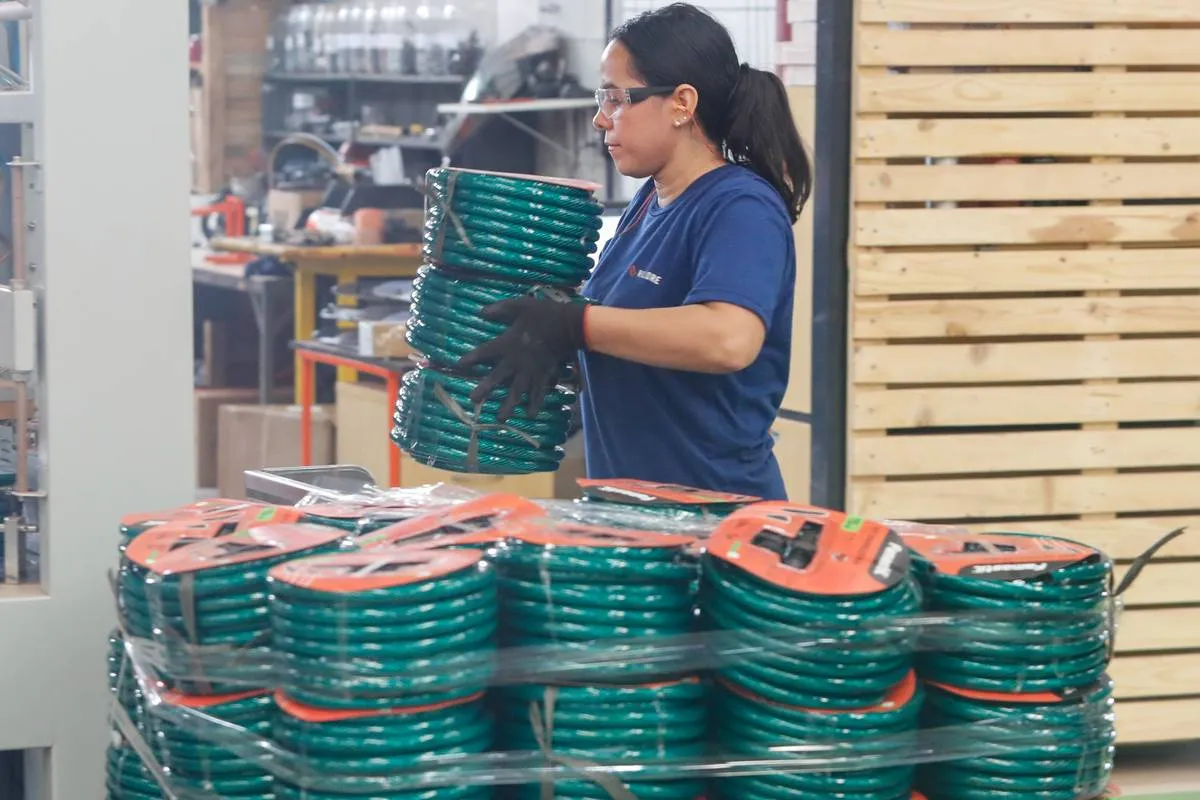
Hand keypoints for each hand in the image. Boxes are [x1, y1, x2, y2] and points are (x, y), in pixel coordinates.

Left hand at [456, 294, 586, 420]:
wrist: (568, 325)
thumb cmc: (543, 314)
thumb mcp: (519, 305)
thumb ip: (500, 309)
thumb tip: (481, 312)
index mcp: (506, 344)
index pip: (484, 352)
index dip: (472, 358)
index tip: (459, 364)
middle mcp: (515, 361)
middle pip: (497, 378)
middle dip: (485, 389)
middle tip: (473, 400)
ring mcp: (530, 371)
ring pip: (516, 392)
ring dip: (508, 405)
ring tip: (500, 419)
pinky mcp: (544, 375)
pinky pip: (538, 392)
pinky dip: (535, 403)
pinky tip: (529, 415)